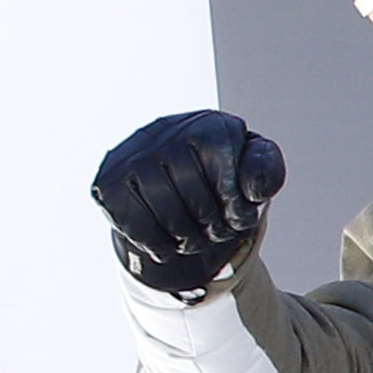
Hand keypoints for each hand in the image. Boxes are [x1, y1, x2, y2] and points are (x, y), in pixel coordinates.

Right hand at [91, 110, 282, 298]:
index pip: (225, 175)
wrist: (170, 172)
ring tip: (196, 239)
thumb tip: (252, 190)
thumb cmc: (220, 170)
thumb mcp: (252, 165)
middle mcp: (165, 134)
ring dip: (188, 239)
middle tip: (217, 232)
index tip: (240, 217)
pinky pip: (137, 227)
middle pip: (196, 200)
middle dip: (214, 227)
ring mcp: (131, 158)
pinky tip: (170, 243)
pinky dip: (159, 245)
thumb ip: (265, 169)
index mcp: (209, 127)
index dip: (236, 207)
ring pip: (166, 215)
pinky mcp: (108, 183)